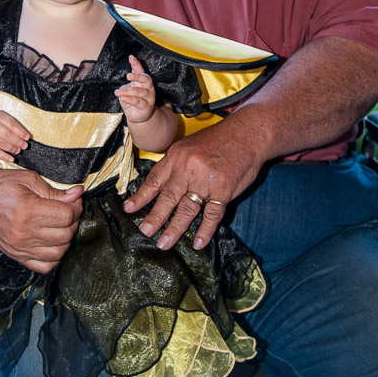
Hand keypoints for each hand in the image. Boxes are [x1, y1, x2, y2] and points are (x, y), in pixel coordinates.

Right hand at [0, 109, 29, 161]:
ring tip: (18, 151)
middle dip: (18, 142)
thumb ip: (9, 123)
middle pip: (7, 134)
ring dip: (12, 149)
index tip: (27, 138)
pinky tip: (11, 159)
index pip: (11, 124)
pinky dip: (4, 156)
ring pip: (1, 143)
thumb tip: (24, 135)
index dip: (21, 132)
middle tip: (25, 146)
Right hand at [0, 141, 82, 272]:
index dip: (76, 206)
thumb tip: (77, 194)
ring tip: (61, 225)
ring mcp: (19, 247)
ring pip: (59, 252)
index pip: (67, 216)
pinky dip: (53, 257)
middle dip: (73, 221)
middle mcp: (23, 233)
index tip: (73, 199)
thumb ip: (54, 191)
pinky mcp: (15, 255)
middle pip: (66, 234)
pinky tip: (52, 241)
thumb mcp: (29, 180)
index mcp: (27, 211)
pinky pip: (44, 266)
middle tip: (68, 209)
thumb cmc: (1, 183)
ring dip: (66, 238)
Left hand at [115, 55, 155, 123]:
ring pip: (140, 92)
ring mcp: (149, 98)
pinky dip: (130, 99)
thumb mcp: (127, 91)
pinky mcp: (147, 107)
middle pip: (146, 79)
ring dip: (128, 91)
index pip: (140, 71)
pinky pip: (139, 102)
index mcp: (142, 82)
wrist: (137, 117)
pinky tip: (123, 97)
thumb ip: (126, 87)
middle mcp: (148, 88)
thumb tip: (124, 87)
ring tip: (118, 92)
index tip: (131, 57)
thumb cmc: (132, 101)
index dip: (136, 64)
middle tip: (128, 76)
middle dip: (137, 76)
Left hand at [123, 109, 264, 249]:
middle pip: (167, 196)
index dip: (141, 195)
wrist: (248, 133)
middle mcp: (188, 168)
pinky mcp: (224, 190)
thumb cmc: (219, 139)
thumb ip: (176, 164)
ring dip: (175, 228)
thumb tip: (160, 184)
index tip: (129, 209)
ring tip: (165, 243)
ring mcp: (206, 180)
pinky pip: (212, 215)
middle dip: (154, 216)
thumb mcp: (190, 145)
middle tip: (145, 231)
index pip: (155, 179)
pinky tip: (198, 242)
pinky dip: (205, 230)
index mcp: (177, 156)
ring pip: (187, 208)